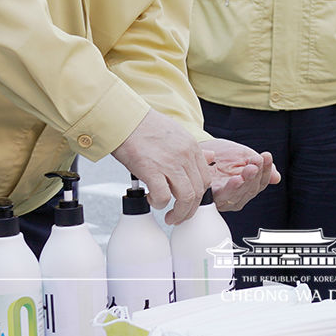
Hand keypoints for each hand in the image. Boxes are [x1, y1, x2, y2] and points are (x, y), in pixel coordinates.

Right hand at [110, 109, 212, 223]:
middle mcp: (184, 155)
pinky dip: (158, 203)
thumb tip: (210, 157)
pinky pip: (162, 196)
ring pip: (186, 197)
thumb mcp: (177, 133)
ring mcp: (170, 163)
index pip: (206, 178)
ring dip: (178, 212)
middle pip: (199, 191)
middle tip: (179, 216)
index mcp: (192, 147)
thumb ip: (193, 149)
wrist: (125, 119)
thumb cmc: (145, 127)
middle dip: (189, 209)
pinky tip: (152, 199)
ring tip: (169, 216)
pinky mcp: (151, 170)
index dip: (199, 195)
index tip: (189, 203)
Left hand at [199, 137, 280, 211]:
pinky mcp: (210, 195)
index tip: (266, 157)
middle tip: (257, 162)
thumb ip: (258, 167)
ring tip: (250, 169)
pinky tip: (237, 179)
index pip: (260, 183)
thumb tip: (276, 177)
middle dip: (255, 175)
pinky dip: (230, 188)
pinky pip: (222, 195)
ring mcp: (222, 197)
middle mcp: (235, 196)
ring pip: (238, 195)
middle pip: (250, 191)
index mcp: (246, 187)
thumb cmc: (222, 154)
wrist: (202, 147)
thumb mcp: (244, 156)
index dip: (265, 170)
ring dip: (246, 182)